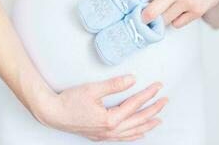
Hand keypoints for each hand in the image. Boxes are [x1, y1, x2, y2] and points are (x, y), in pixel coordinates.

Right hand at [31, 75, 167, 141]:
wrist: (53, 114)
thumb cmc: (70, 102)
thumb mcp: (92, 89)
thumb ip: (114, 85)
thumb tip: (132, 79)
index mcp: (110, 119)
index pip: (135, 104)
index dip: (148, 94)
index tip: (158, 86)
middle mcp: (111, 130)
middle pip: (138, 119)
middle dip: (154, 109)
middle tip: (165, 100)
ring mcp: (105, 135)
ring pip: (133, 132)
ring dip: (147, 124)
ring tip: (159, 119)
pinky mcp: (100, 136)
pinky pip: (123, 139)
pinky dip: (135, 135)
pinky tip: (139, 133)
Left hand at [130, 0, 218, 27]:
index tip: (128, 1)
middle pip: (150, 12)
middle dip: (142, 18)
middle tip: (139, 18)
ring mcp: (187, 2)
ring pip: (163, 21)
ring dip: (159, 20)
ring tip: (160, 14)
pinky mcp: (196, 12)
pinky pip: (177, 24)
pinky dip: (174, 21)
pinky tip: (177, 12)